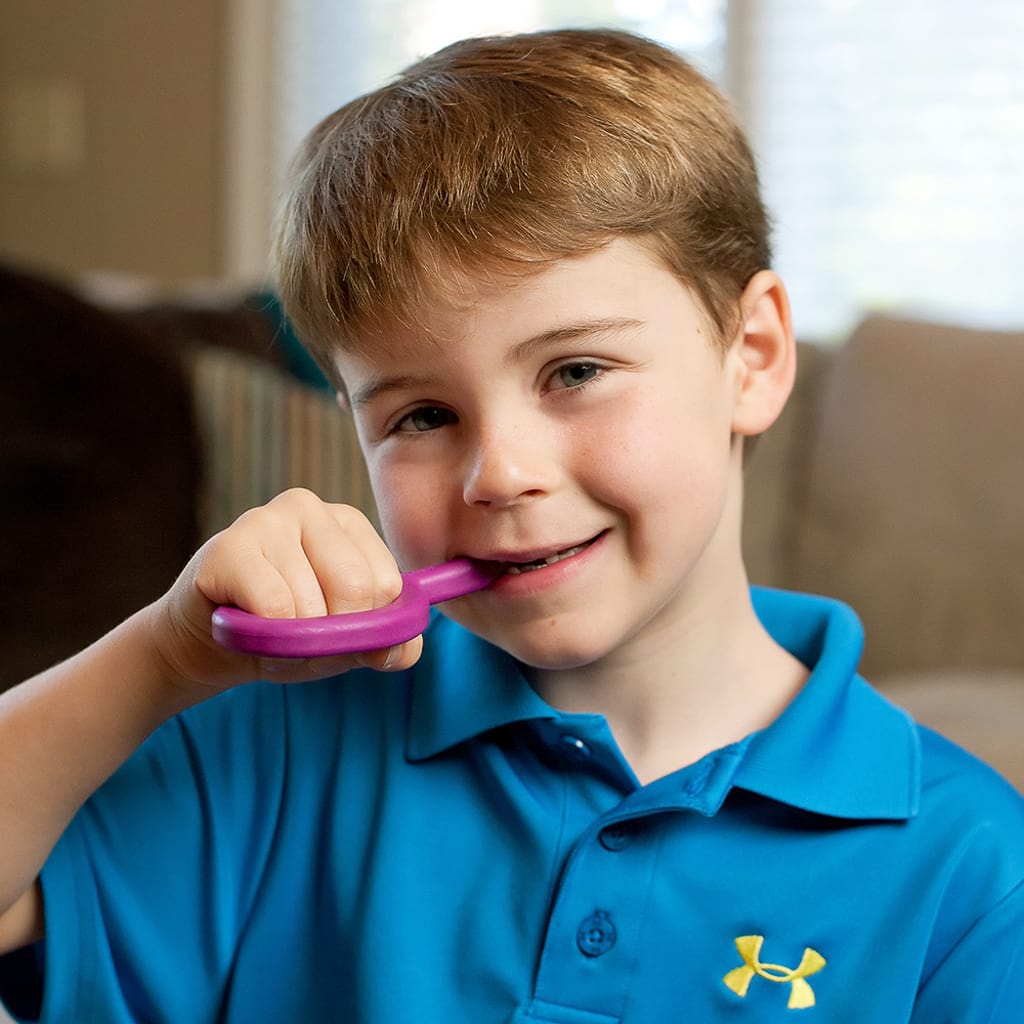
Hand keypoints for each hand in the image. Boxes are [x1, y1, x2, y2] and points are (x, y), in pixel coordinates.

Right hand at [146, 489, 422, 696]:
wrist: (204, 644)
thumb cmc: (282, 632)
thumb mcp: (343, 642)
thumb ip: (385, 644)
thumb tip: (402, 650)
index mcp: (348, 523)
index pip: (388, 584)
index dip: (365, 627)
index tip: (334, 629)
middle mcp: (310, 508)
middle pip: (356, 588)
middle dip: (332, 637)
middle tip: (299, 639)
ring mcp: (266, 519)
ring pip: (311, 606)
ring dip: (292, 644)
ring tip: (267, 632)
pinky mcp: (228, 546)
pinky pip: (275, 608)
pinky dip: (265, 638)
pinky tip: (245, 627)